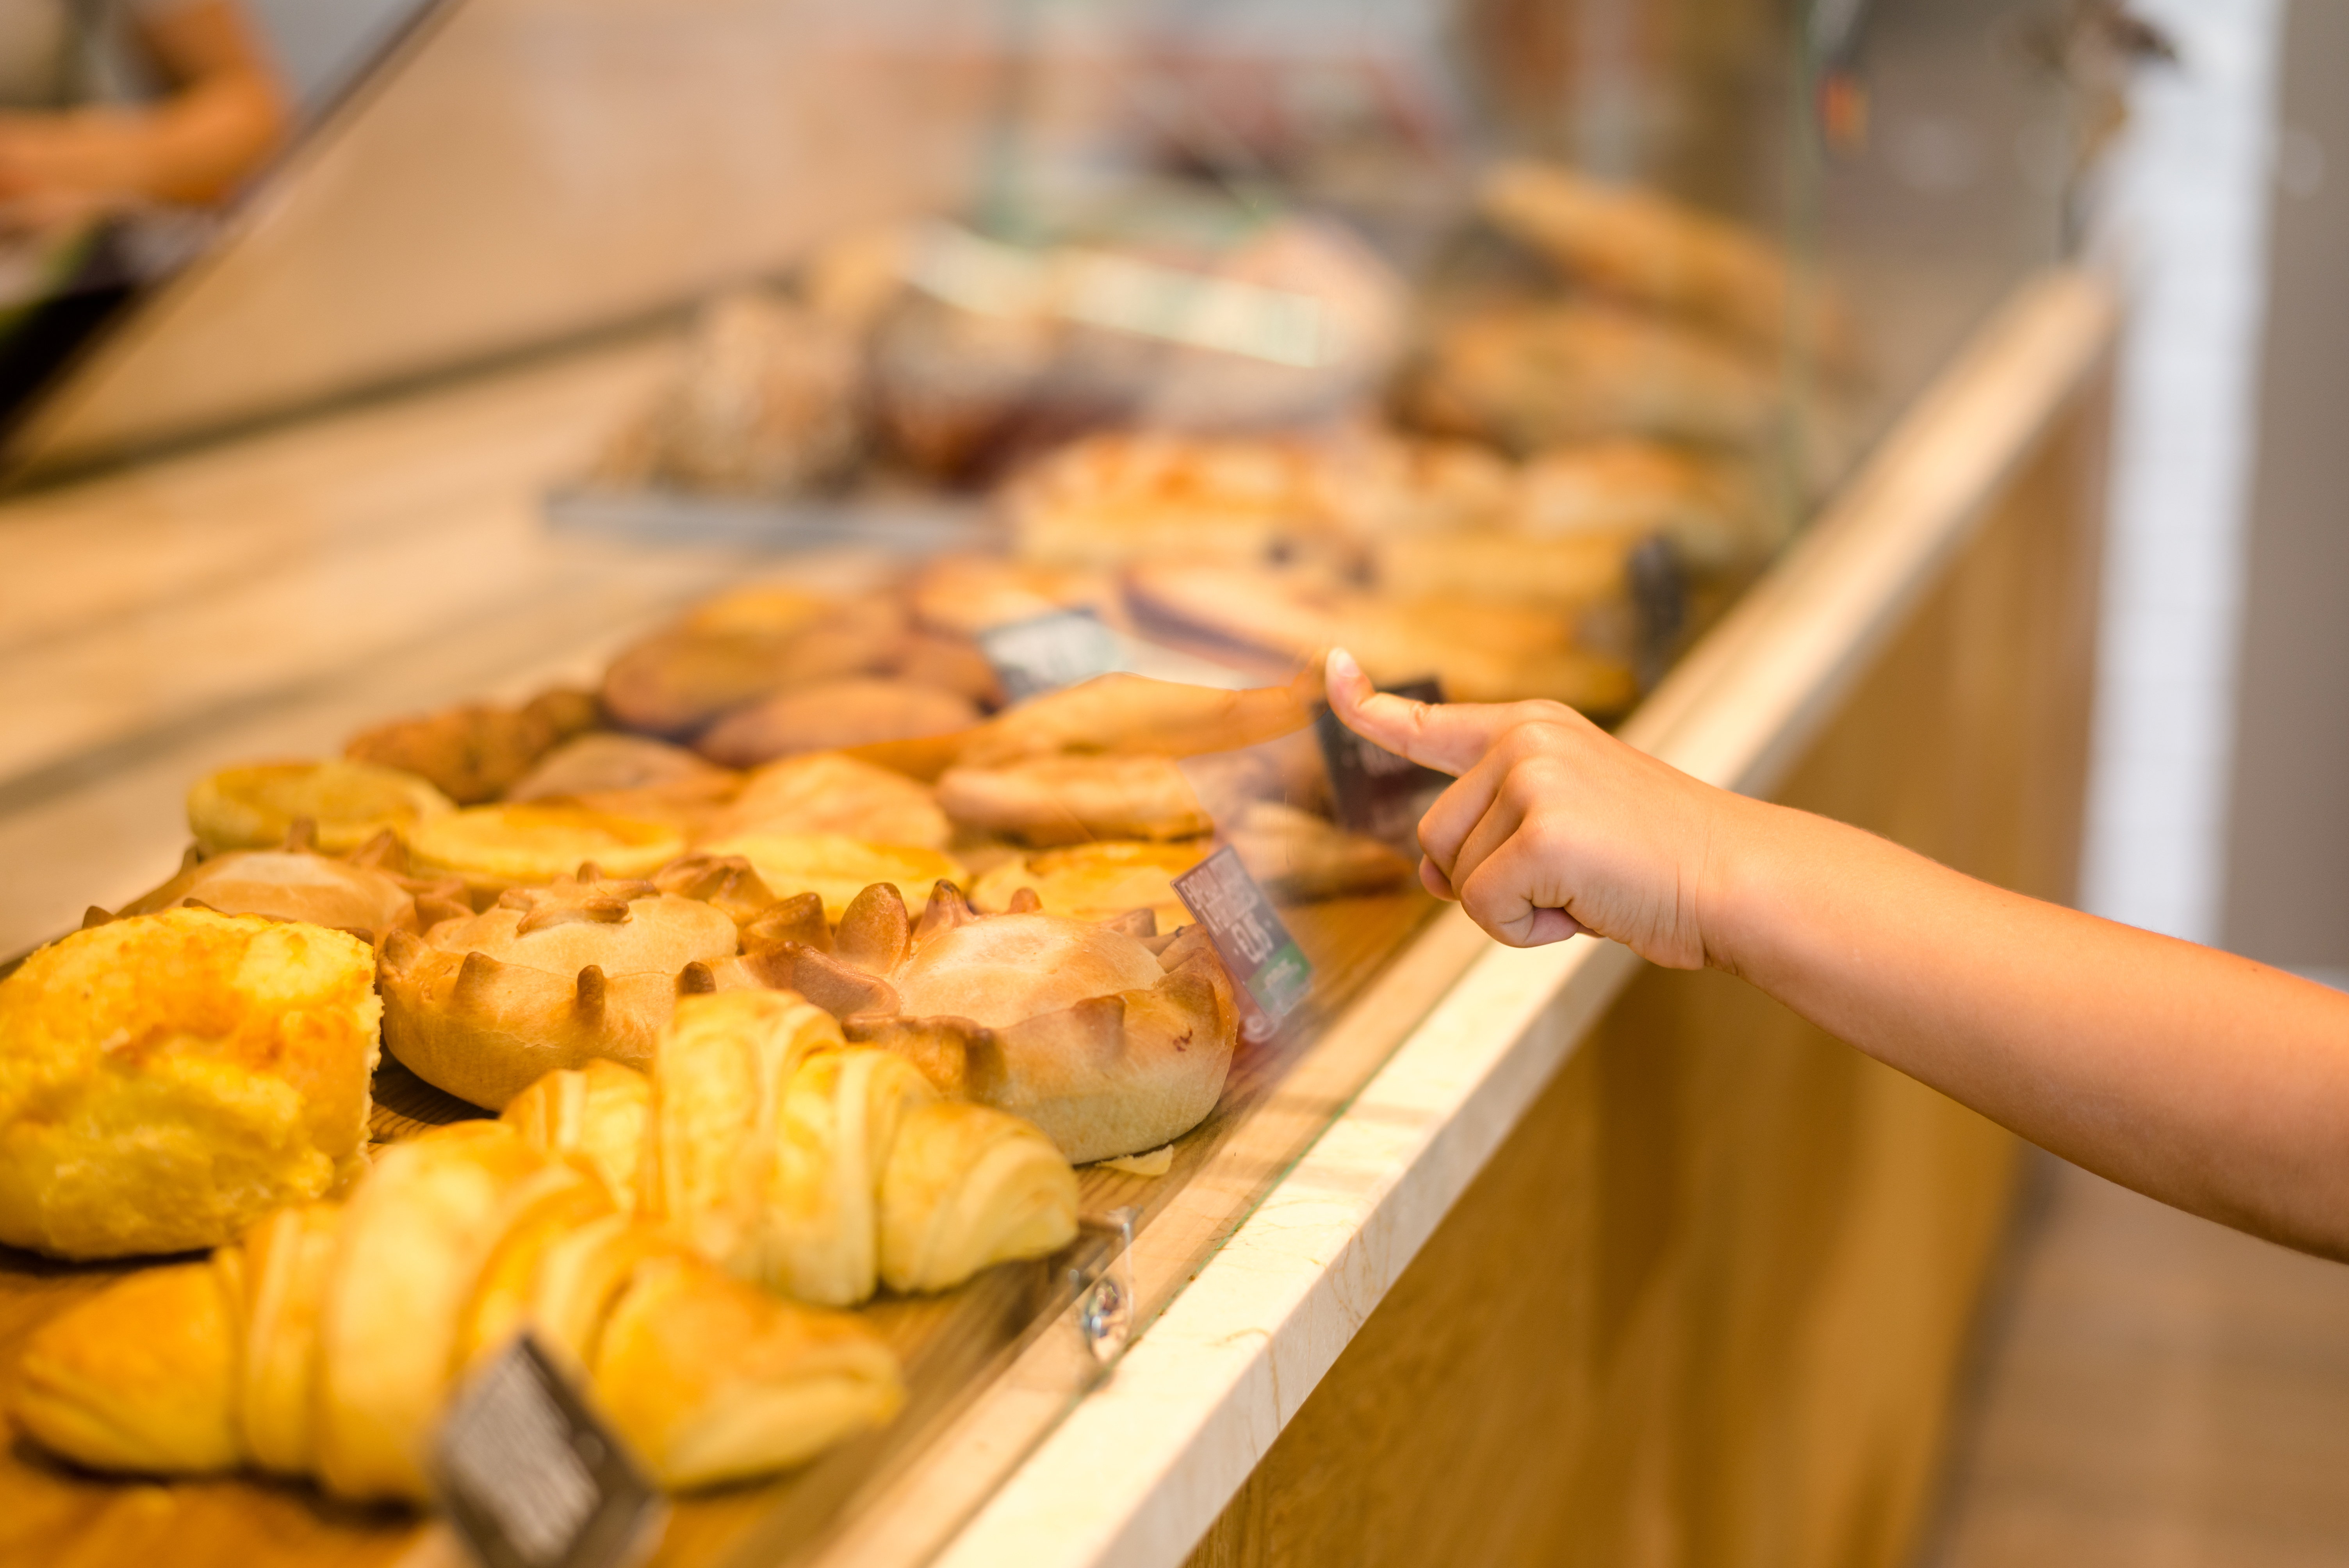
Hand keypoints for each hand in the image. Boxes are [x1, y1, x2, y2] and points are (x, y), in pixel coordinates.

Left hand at [1325, 647, 1739, 967]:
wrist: (1734, 878)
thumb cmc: (1654, 863)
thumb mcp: (1563, 828)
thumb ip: (1491, 834)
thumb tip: (1427, 872)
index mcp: (1532, 729)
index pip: (1429, 722)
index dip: (1368, 708)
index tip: (1330, 670)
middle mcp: (1525, 741)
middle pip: (1435, 836)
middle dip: (1486, 879)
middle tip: (1570, 878)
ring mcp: (1532, 780)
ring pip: (1457, 877)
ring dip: (1513, 907)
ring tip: (1587, 887)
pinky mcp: (1542, 833)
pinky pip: (1483, 909)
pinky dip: (1526, 931)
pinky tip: (1586, 907)